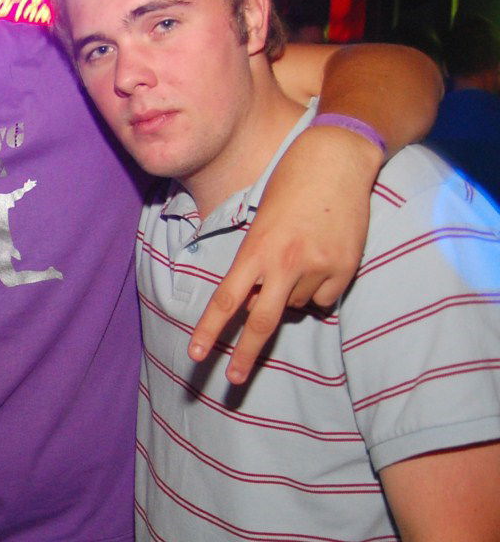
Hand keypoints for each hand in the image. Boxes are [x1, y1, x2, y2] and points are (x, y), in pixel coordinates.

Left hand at [188, 123, 376, 383]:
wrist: (335, 161)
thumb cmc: (289, 188)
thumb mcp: (260, 226)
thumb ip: (257, 266)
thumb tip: (262, 306)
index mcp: (255, 251)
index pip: (226, 300)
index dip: (210, 331)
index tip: (197, 355)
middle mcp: (284, 264)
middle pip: (261, 322)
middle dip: (246, 355)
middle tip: (233, 381)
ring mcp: (317, 268)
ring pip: (296, 306)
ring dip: (292, 294)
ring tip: (300, 253)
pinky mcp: (345, 269)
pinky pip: (324, 298)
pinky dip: (319, 289)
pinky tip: (322, 258)